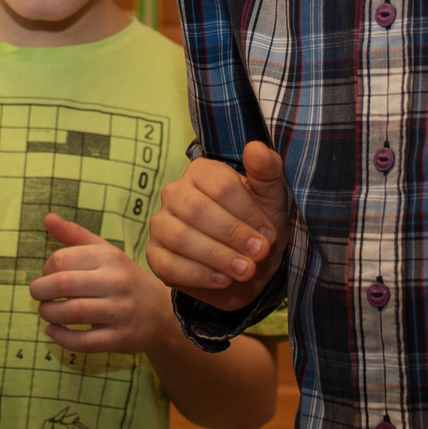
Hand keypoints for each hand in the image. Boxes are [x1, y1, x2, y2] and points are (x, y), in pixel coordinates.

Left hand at [29, 215, 173, 354]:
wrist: (161, 313)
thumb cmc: (123, 279)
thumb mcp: (104, 252)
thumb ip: (75, 235)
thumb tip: (48, 218)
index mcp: (110, 257)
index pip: (62, 259)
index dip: (46, 269)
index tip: (47, 275)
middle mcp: (117, 282)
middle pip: (63, 285)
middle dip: (40, 291)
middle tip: (37, 295)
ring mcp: (120, 311)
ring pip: (70, 313)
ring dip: (48, 313)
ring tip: (45, 311)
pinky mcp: (120, 338)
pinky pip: (82, 341)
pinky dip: (61, 337)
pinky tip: (53, 330)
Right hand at [147, 141, 288, 313]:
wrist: (249, 266)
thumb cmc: (258, 225)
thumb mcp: (272, 198)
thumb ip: (267, 170)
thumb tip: (254, 148)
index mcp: (200, 172)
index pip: (220, 186)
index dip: (247, 212)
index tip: (269, 233)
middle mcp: (174, 193)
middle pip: (197, 210)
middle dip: (232, 234)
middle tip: (259, 254)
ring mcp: (161, 224)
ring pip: (181, 238)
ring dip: (218, 257)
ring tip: (245, 271)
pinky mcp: (155, 255)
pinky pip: (168, 265)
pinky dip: (199, 275)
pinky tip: (224, 280)